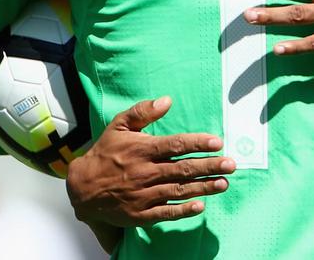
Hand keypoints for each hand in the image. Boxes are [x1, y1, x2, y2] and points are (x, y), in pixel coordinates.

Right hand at [65, 96, 234, 250]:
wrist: (82, 188)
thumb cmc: (105, 153)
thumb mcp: (118, 126)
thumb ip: (142, 112)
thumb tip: (167, 100)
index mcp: (141, 149)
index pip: (174, 145)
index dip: (197, 143)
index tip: (217, 142)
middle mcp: (144, 172)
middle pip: (182, 169)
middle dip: (208, 166)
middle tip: (231, 164)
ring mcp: (142, 195)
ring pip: (178, 191)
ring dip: (203, 187)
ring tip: (224, 183)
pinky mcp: (140, 214)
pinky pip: (165, 213)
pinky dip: (183, 211)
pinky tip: (200, 206)